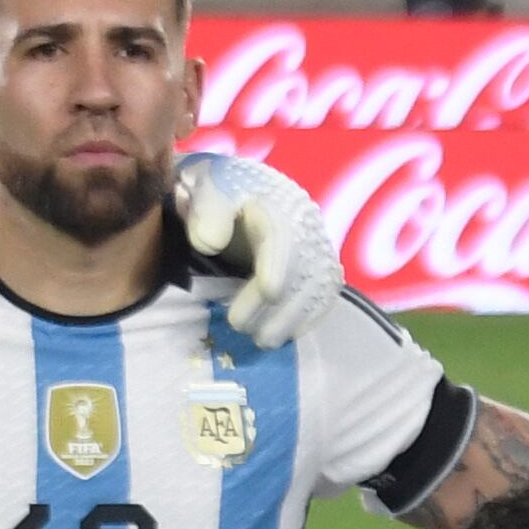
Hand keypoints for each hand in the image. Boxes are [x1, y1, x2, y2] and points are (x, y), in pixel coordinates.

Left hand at [172, 152, 341, 346]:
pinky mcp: (320, 265)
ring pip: (320, 285)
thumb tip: (211, 242)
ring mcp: (316, 244)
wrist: (235, 193)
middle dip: (279, 304)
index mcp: (273, 200)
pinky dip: (309, 317)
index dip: (277, 267)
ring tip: (261, 338)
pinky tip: (285, 334)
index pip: (283, 236)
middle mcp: (305, 222)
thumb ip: (205, 210)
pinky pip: (326, 293)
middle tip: (240, 326)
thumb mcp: (202, 190)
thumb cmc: (215, 196)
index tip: (267, 294)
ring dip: (293, 318)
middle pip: (306, 267)